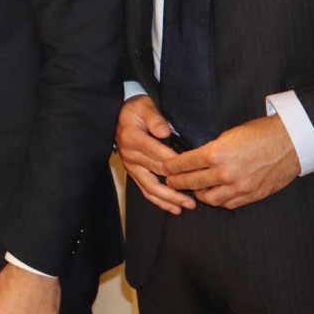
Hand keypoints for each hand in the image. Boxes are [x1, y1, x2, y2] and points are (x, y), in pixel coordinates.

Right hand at [114, 94, 194, 214]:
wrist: (117, 116)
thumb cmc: (135, 110)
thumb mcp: (144, 106)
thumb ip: (155, 118)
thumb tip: (165, 132)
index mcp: (133, 138)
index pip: (158, 153)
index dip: (176, 163)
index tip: (194, 170)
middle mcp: (130, 155)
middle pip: (156, 174)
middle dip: (177, 185)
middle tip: (196, 194)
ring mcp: (131, 166)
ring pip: (150, 187)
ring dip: (169, 198)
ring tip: (187, 205)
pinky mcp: (133, 172)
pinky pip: (145, 190)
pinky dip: (159, 201)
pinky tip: (173, 207)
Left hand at [160, 114, 300, 208]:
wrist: (291, 142)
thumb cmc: (261, 132)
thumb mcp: (230, 134)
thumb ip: (212, 148)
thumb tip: (196, 157)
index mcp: (216, 154)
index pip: (184, 164)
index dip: (171, 167)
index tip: (165, 168)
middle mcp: (225, 173)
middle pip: (192, 183)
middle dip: (178, 182)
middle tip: (171, 181)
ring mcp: (239, 187)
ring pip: (209, 198)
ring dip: (198, 194)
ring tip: (193, 189)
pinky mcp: (251, 195)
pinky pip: (228, 204)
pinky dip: (218, 200)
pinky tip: (214, 194)